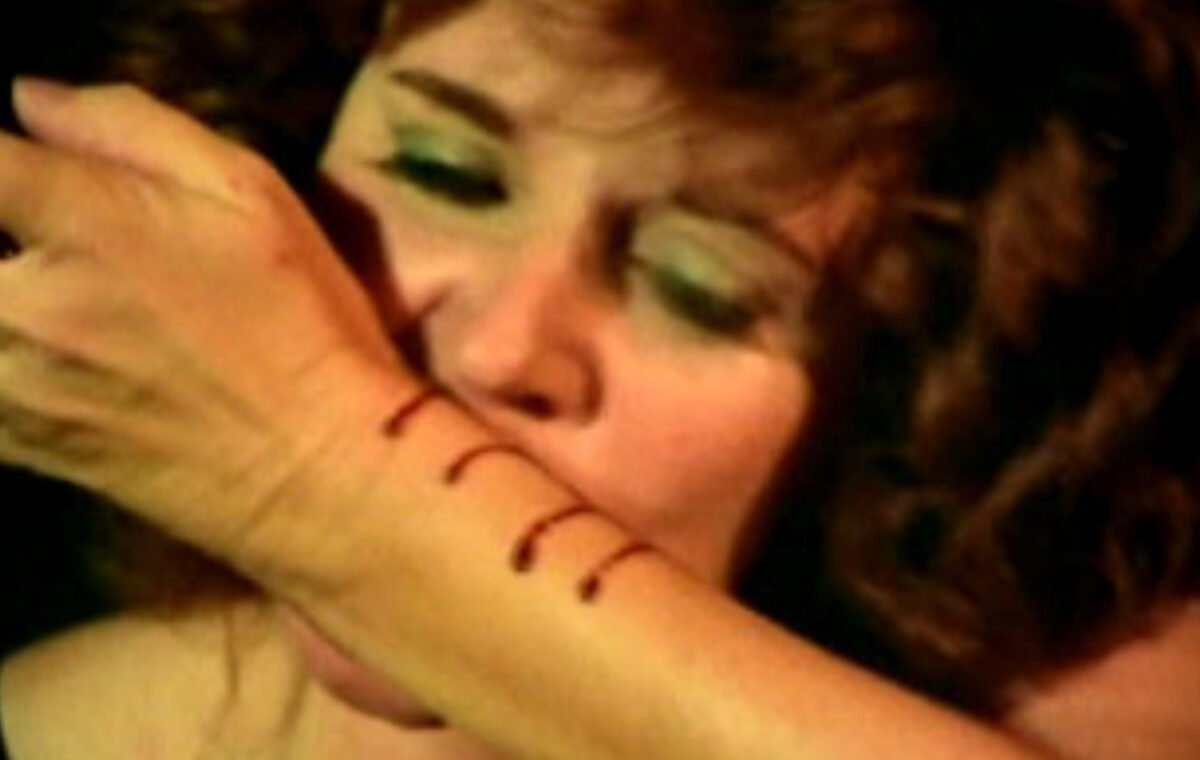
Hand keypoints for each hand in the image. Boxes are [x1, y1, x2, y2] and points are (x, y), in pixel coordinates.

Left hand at [0, 80, 408, 556]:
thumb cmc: (304, 325)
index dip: (1, 161)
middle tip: (58, 241)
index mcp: (84, 226)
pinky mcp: (15, 444)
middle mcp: (21, 308)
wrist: (321, 473)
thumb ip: (132, 128)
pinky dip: (10, 351)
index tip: (30, 176)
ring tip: (77, 300)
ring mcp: (7, 387)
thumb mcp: (253, 197)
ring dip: (12, 296)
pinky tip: (63, 353)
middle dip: (11, 231)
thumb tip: (32, 101)